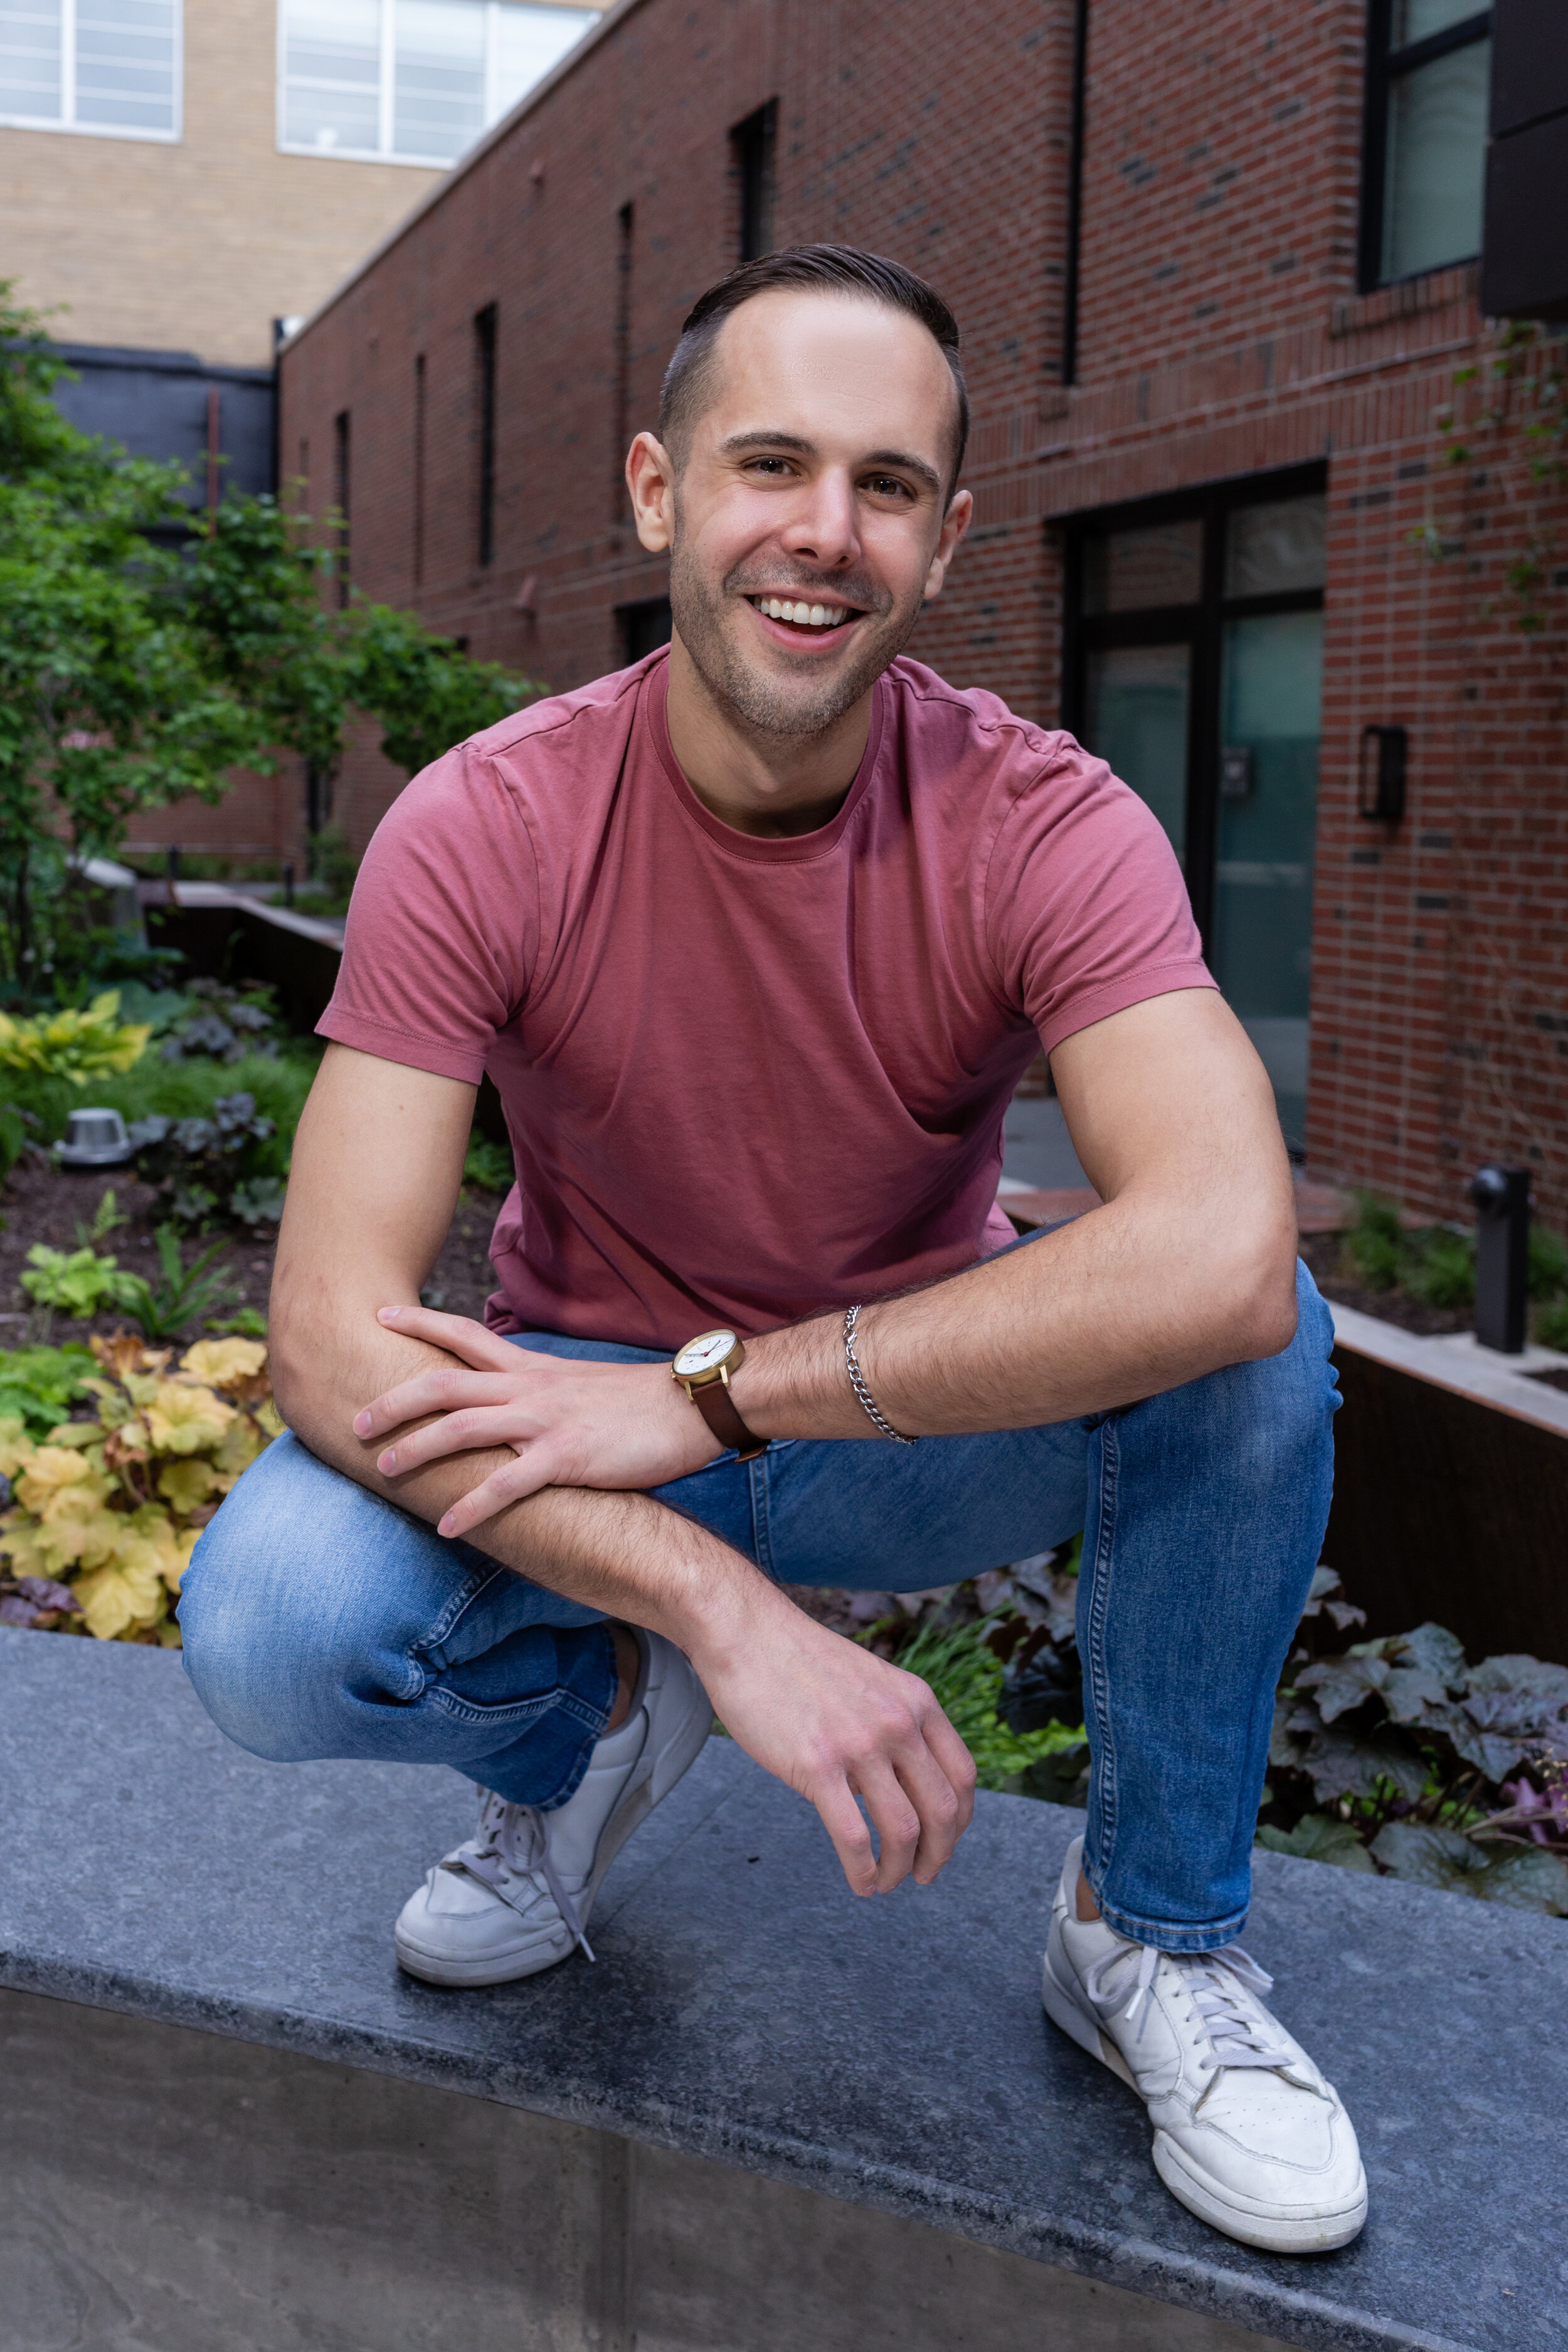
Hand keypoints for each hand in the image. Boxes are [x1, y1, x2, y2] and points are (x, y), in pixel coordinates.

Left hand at [351, 1304, 719, 1534]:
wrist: (692, 1405)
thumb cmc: (641, 1402)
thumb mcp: (581, 1386)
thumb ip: (542, 1393)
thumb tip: (513, 1409)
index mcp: (533, 1369)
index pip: (465, 1335)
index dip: (419, 1324)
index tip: (379, 1315)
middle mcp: (530, 1389)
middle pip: (444, 1384)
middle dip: (394, 1402)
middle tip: (355, 1421)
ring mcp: (546, 1422)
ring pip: (462, 1429)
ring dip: (416, 1449)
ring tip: (382, 1469)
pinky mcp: (567, 1458)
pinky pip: (506, 1485)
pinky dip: (471, 1506)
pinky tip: (447, 1527)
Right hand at [692, 1587, 977, 1894]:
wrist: (747, 1634)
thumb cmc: (799, 1660)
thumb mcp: (871, 1681)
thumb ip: (894, 1723)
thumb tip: (898, 1780)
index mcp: (917, 1702)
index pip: (963, 1775)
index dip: (960, 1820)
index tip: (946, 1841)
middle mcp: (898, 1724)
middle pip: (943, 1810)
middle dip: (938, 1855)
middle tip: (923, 1876)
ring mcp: (860, 1746)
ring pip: (904, 1831)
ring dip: (899, 1870)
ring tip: (884, 1883)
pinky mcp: (818, 1766)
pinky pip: (855, 1837)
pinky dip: (863, 1871)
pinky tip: (858, 1881)